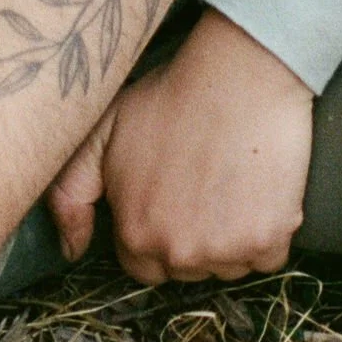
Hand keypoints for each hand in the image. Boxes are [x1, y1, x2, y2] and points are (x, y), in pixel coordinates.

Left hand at [46, 10, 313, 283]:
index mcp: (136, 233)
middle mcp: (179, 254)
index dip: (156, 231)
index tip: (172, 198)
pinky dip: (270, 232)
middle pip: (188, 269)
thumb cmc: (171, 95)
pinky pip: (270, 257)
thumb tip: (71, 250)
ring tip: (231, 180)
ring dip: (232, 237)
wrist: (238, 72)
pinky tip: (260, 188)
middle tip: (203, 183)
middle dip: (193, 236)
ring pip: (229, 265)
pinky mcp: (269, 240)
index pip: (143, 266)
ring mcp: (226, 251)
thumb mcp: (103, 133)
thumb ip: (71, 194)